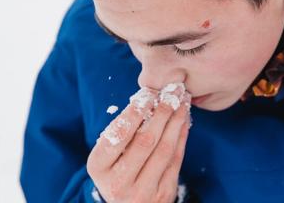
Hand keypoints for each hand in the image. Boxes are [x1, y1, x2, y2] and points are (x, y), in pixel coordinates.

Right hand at [87, 84, 191, 202]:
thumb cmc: (117, 171)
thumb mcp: (108, 156)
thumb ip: (122, 133)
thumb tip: (149, 99)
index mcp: (99, 168)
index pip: (118, 135)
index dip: (134, 113)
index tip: (148, 94)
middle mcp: (118, 183)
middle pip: (145, 141)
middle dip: (161, 113)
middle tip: (172, 92)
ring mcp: (142, 192)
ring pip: (164, 150)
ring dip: (176, 121)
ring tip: (182, 101)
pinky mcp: (163, 195)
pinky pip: (176, 160)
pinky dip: (181, 136)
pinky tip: (184, 120)